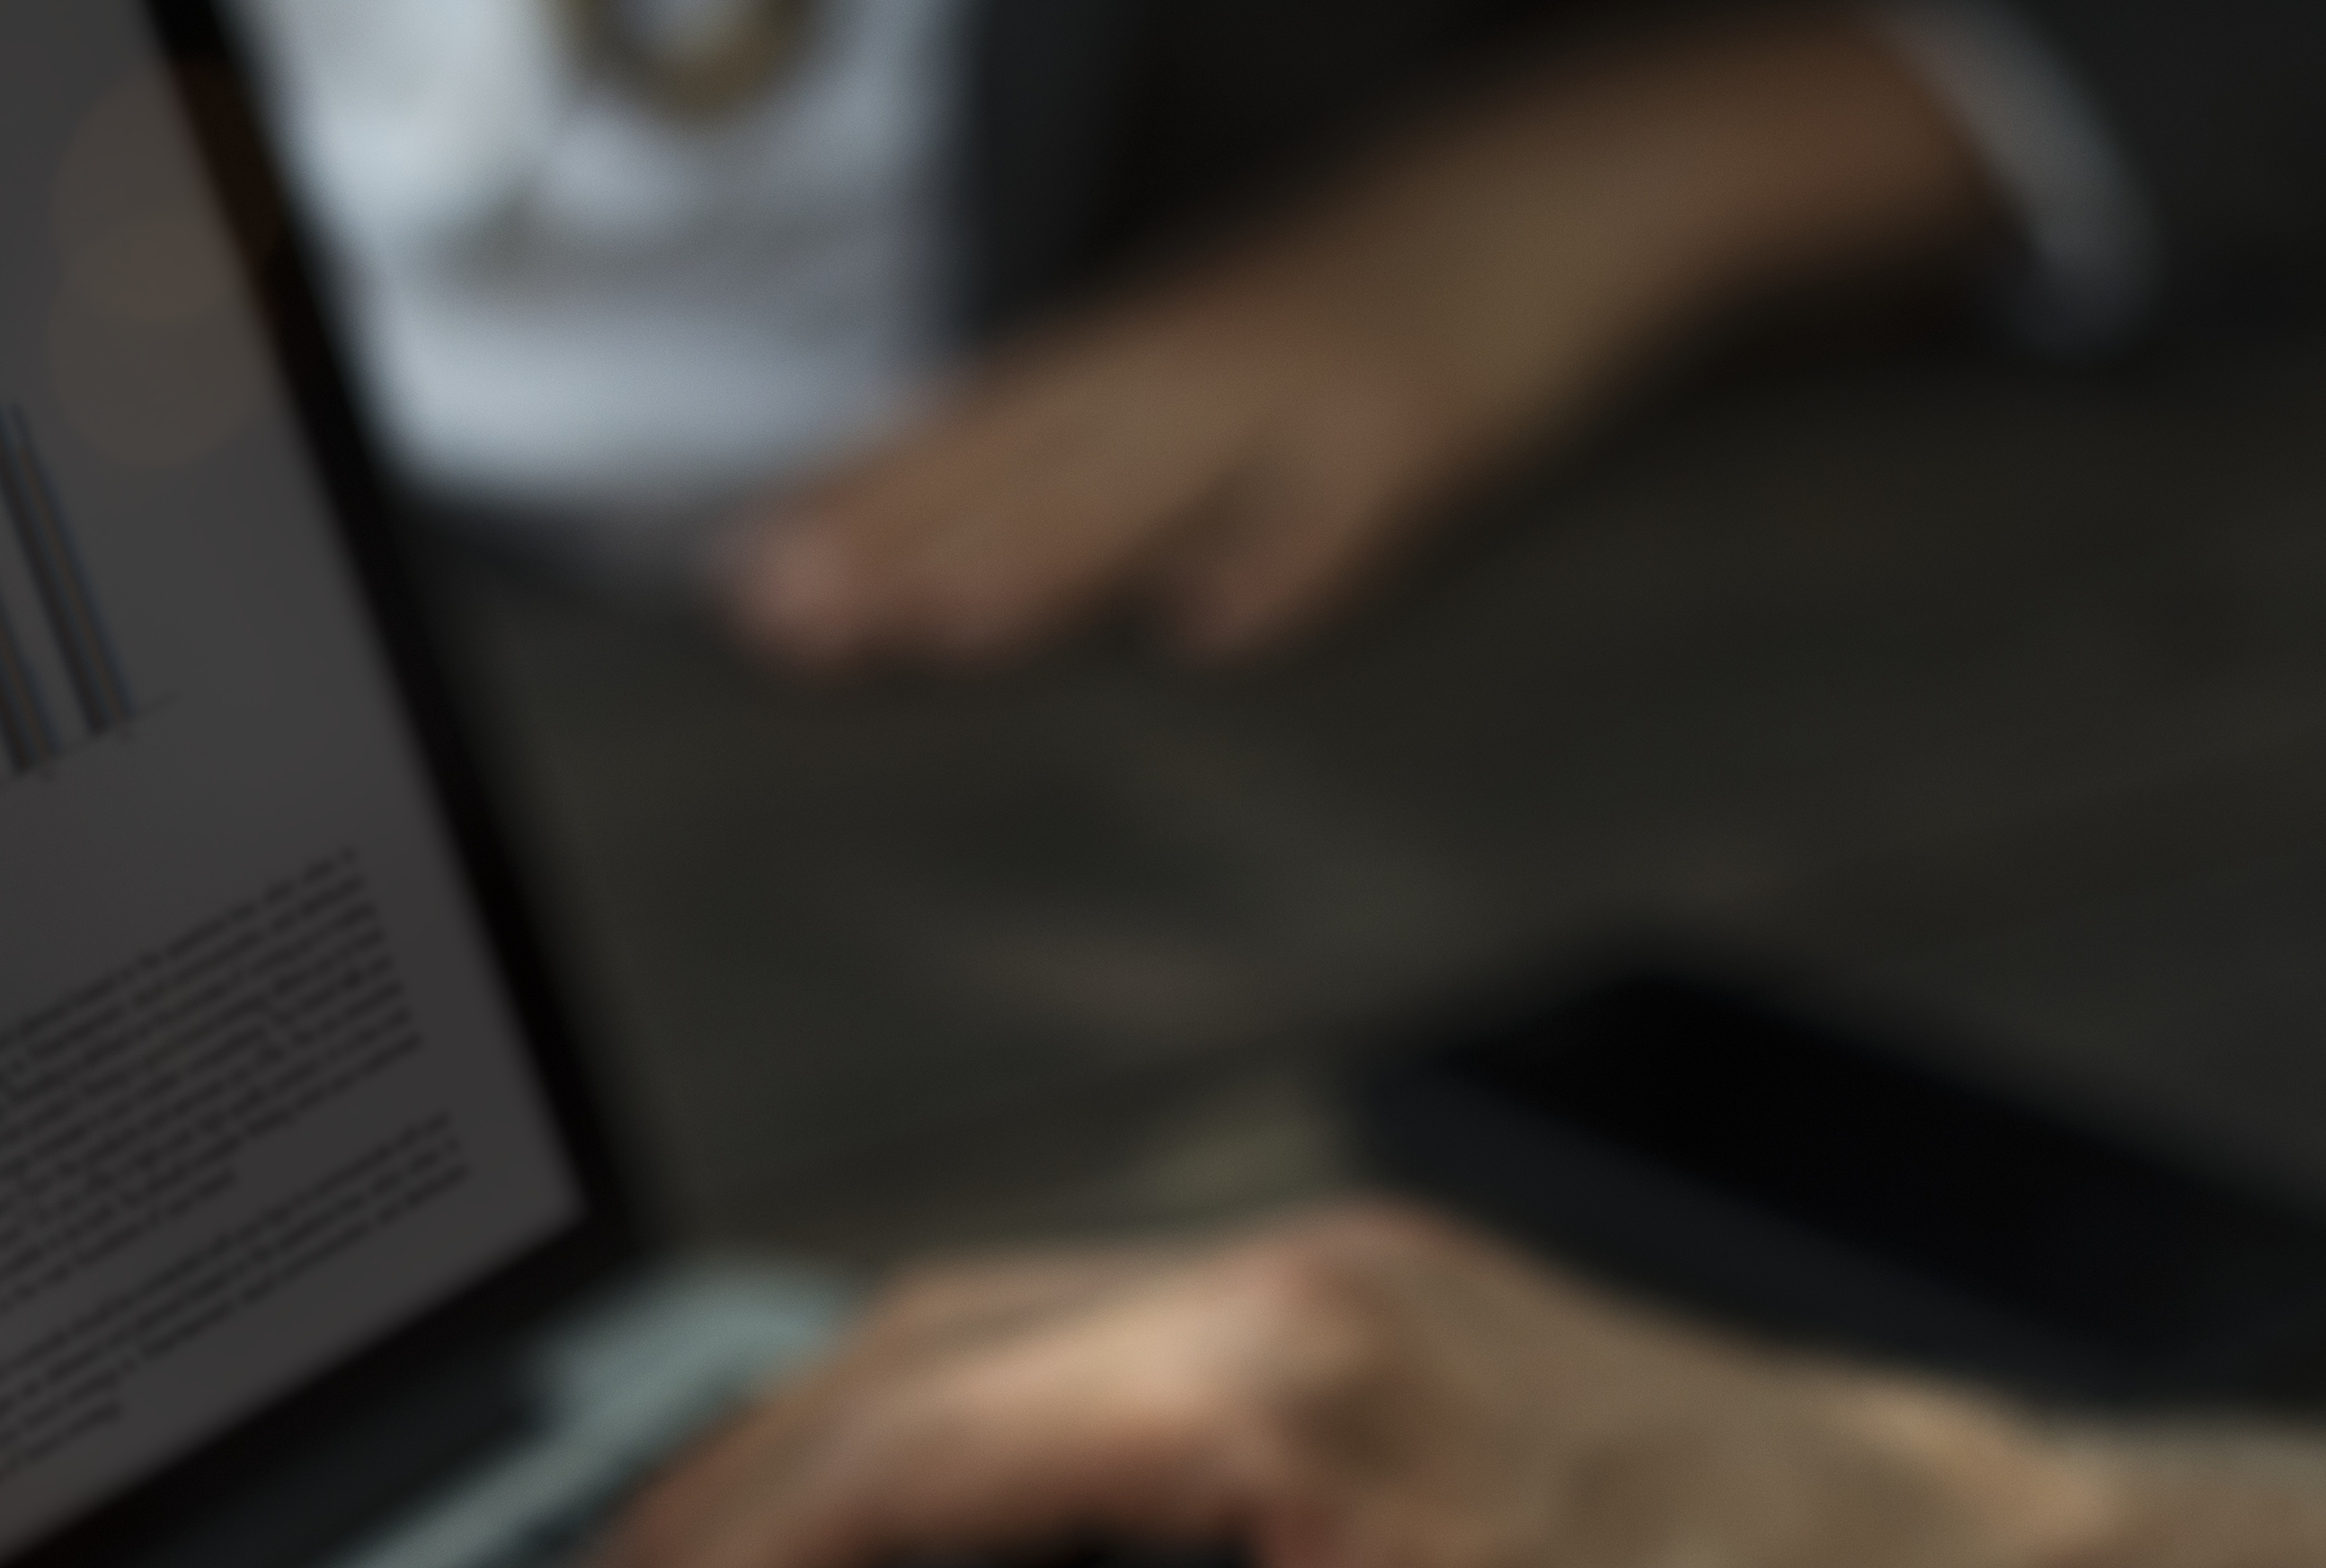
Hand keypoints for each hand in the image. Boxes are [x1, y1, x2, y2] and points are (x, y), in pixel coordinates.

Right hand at [561, 1206, 2325, 1567]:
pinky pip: (1094, 1349)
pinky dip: (956, 1441)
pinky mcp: (1394, 1331)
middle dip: (717, 1509)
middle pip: (900, 1357)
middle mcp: (1283, 1282)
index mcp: (1264, 1378)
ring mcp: (1342, 1286)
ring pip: (989, 1332)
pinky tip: (940, 1543)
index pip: (882, 1460)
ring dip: (827, 1458)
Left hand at [723, 10, 1996, 669]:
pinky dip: (1288, 570)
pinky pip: (1354, 513)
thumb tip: (949, 503)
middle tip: (783, 618)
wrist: (1578, 170)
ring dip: (1048, 556)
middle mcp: (1209, 357)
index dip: (864, 501)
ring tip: (936, 629)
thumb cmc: (1387, 268)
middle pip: (1035, 460)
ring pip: (1163, 483)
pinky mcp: (1435, 431)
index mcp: (1151, 337)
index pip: (979, 425)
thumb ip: (1102, 423)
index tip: (747, 575)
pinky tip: (1214, 639)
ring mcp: (1319, 393)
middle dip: (903, 542)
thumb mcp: (1220, 324)